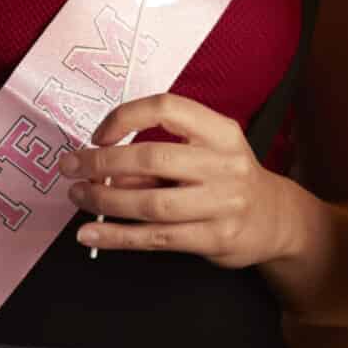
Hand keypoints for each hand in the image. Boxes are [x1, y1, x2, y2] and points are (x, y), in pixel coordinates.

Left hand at [65, 94, 306, 269]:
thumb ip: (158, 158)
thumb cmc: (230, 179)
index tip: (99, 135)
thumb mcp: (205, 154)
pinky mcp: (215, 238)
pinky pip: (156, 239)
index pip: (167, 108)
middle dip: (102, 163)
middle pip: (153, 158)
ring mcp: (222, 203)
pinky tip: (91, 236)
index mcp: (221, 131)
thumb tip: (101, 170)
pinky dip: (117, 238)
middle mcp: (225, 164)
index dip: (125, 117)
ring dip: (104, 201)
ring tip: (79, 198)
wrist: (276, 219)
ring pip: (151, 203)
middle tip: (72, 167)